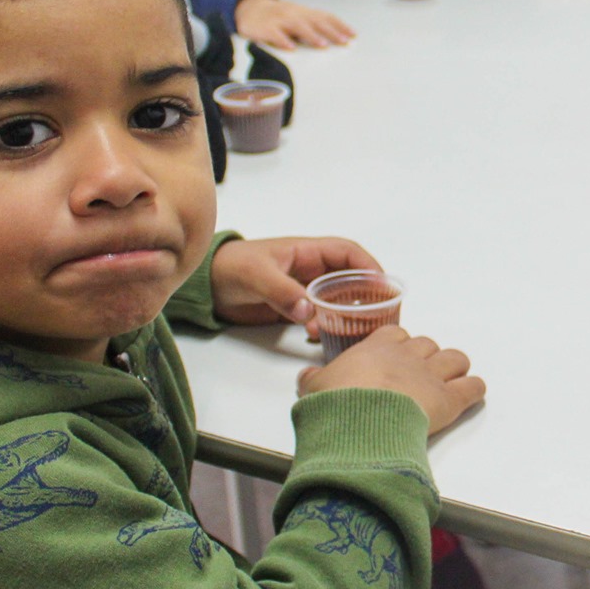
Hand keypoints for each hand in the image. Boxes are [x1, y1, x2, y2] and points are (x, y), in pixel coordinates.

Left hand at [210, 235, 382, 328]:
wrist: (207, 285)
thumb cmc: (231, 267)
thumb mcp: (256, 275)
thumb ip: (282, 291)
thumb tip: (309, 313)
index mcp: (306, 251)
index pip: (347, 252)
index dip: (368, 266)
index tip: (382, 285)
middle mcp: (310, 269)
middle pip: (349, 277)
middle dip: (366, 293)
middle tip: (380, 313)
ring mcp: (303, 289)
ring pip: (337, 298)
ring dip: (347, 312)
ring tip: (354, 328)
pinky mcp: (294, 307)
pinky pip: (319, 315)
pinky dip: (326, 325)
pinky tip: (322, 336)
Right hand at [235, 0, 354, 49]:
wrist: (248, 8)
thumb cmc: (278, 17)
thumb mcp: (297, 17)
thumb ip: (313, 25)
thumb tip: (337, 38)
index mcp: (303, 12)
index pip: (325, 16)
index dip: (339, 25)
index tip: (353, 35)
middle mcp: (294, 14)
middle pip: (315, 21)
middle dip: (331, 32)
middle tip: (344, 42)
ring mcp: (279, 20)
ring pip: (297, 26)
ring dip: (311, 35)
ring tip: (323, 45)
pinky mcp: (264, 28)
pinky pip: (274, 34)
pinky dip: (282, 40)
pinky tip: (291, 48)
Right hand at [299, 327, 485, 435]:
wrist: (357, 422)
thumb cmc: (336, 403)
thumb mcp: (314, 388)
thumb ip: (313, 379)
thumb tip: (307, 376)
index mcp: (377, 348)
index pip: (396, 335)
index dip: (398, 346)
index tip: (395, 358)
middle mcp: (408, 356)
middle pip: (427, 345)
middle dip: (426, 358)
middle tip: (420, 375)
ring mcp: (431, 376)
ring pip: (455, 358)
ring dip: (455, 368)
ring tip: (450, 381)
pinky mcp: (449, 399)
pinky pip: (472, 387)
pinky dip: (474, 389)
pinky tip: (472, 393)